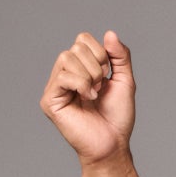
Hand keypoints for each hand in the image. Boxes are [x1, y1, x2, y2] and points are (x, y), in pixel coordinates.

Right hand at [38, 29, 135, 167]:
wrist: (113, 143)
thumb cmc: (118, 117)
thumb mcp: (125, 81)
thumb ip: (120, 56)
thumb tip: (110, 33)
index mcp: (80, 68)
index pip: (82, 39)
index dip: (100, 51)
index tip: (107, 74)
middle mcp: (65, 75)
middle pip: (75, 47)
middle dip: (96, 65)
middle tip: (101, 86)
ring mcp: (56, 87)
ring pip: (66, 58)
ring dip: (89, 75)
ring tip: (94, 94)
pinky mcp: (50, 100)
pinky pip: (62, 76)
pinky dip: (81, 84)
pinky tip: (88, 99)